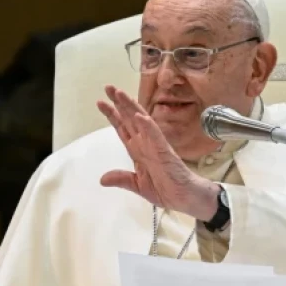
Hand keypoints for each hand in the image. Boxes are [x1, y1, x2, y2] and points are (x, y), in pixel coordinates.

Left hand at [97, 85, 219, 220]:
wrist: (184, 198)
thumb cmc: (166, 188)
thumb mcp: (138, 185)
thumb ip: (122, 179)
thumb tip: (102, 179)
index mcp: (138, 150)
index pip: (123, 128)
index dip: (112, 115)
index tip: (101, 102)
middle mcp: (146, 144)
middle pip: (130, 119)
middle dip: (119, 103)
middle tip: (108, 87)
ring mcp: (156, 146)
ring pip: (142, 122)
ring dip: (131, 108)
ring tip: (120, 94)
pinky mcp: (165, 153)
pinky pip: (156, 137)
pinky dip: (148, 127)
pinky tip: (140, 116)